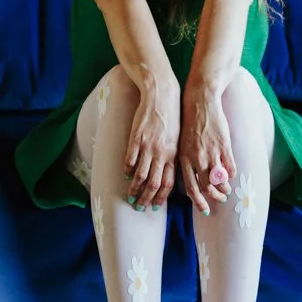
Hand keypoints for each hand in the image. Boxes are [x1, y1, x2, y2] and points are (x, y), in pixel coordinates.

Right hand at [123, 66, 179, 208]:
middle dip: (145, 198)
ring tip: (130, 195)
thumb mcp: (177, 139)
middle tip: (138, 206)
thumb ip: (171, 156)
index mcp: (173, 155)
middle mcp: (161, 153)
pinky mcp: (136, 138)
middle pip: (153, 183)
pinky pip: (130, 159)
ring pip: (140, 175)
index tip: (153, 206)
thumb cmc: (171, 117)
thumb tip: (165, 173)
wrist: (162, 95)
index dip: (160, 197)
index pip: (167, 183)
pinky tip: (125, 174)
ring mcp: (148, 146)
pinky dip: (127, 169)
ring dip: (134, 188)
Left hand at [177, 74, 236, 216]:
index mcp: (184, 158)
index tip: (204, 210)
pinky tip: (232, 176)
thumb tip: (192, 179)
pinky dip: (232, 174)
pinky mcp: (223, 145)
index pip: (191, 187)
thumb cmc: (190, 122)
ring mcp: (211, 152)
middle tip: (220, 200)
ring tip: (227, 191)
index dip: (198, 201)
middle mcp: (197, 158)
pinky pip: (230, 167)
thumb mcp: (182, 143)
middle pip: (207, 187)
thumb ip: (187, 161)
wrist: (200, 101)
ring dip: (225, 188)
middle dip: (215, 197)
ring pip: (220, 179)